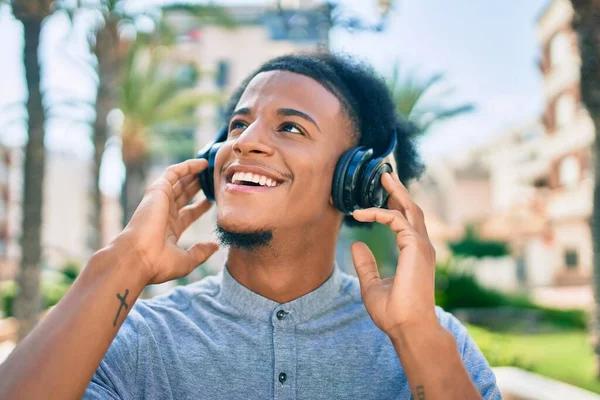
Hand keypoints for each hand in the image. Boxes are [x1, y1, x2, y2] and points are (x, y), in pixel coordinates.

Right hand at [114, 159, 218, 284]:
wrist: (138, 257)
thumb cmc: (158, 263)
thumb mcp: (186, 260)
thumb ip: (201, 252)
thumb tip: (215, 246)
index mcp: (169, 230)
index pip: (187, 214)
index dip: (200, 207)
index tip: (212, 201)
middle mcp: (164, 214)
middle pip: (183, 196)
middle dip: (196, 188)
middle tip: (212, 180)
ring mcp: (160, 201)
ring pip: (179, 182)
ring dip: (194, 174)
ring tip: (210, 167)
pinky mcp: (158, 190)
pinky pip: (173, 172)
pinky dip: (187, 166)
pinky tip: (202, 163)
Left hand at [351, 172, 437, 338]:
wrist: (407, 327)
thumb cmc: (393, 312)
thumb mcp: (372, 284)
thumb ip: (366, 264)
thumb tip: (356, 245)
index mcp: (414, 254)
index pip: (404, 222)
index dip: (389, 208)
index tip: (367, 205)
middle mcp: (421, 247)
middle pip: (411, 210)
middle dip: (398, 191)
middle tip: (385, 175)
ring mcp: (421, 246)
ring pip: (410, 209)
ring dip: (396, 191)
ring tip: (383, 176)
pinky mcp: (416, 248)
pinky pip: (397, 220)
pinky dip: (380, 213)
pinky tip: (361, 213)